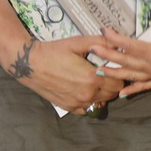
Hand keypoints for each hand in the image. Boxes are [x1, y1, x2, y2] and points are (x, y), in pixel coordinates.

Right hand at [5, 34, 124, 114]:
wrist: (31, 64)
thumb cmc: (55, 51)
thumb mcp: (78, 43)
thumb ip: (101, 43)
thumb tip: (119, 41)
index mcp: (92, 78)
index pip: (118, 82)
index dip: (119, 74)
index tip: (115, 68)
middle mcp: (87, 94)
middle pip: (113, 94)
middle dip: (113, 84)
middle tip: (106, 73)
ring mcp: (78, 103)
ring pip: (101, 102)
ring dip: (103, 93)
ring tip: (96, 81)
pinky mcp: (69, 108)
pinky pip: (88, 109)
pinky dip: (90, 101)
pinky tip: (85, 90)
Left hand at [95, 21, 150, 96]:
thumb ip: (149, 30)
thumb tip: (127, 28)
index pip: (129, 46)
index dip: (114, 39)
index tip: (103, 30)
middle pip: (126, 61)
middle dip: (107, 55)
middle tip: (91, 48)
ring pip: (132, 75)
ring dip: (114, 72)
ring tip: (98, 69)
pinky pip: (146, 86)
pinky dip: (133, 89)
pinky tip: (121, 92)